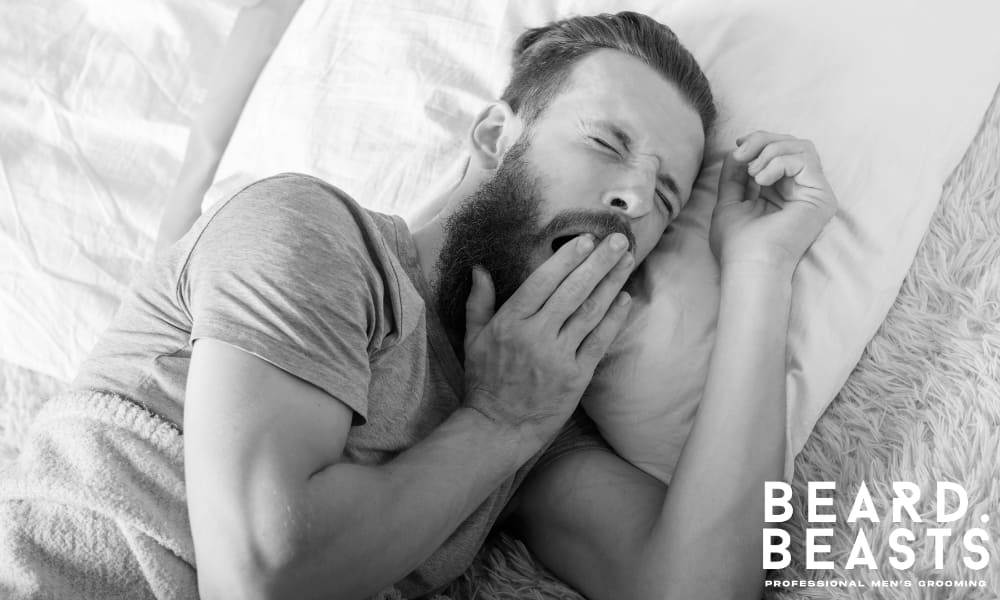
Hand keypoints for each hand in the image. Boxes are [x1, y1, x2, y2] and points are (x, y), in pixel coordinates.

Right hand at [462, 234, 633, 447]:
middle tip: (618, 240)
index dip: (566, 259)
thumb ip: (479, 302)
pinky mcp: (576, 376)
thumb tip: (480, 269)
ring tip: (627, 260)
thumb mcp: (473, 338)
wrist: (499, 427)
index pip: (542, 282)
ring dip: (611, 283)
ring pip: (590, 312)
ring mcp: (558, 356)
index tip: (585, 239)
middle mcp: (535, 335)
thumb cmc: (484, 381)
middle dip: (598, 262)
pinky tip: (624, 299)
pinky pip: (599, 341)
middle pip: (573, 291)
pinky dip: (614, 318)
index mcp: (510, 322)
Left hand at [709, 131, 837, 274]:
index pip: (779, 151)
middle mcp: (800, 190)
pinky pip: (805, 160)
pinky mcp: (821, 197)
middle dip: (763, 141)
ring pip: (801, 147)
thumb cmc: (737, 244)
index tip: (738, 146)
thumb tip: (737, 150)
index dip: (759, 141)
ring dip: (770, 152)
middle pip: (792, 144)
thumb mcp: (730, 201)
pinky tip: (761, 181)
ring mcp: (813, 193)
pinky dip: (778, 163)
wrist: (749, 265)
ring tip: (752, 174)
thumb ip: (735, 176)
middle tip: (741, 153)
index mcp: (780, 191)